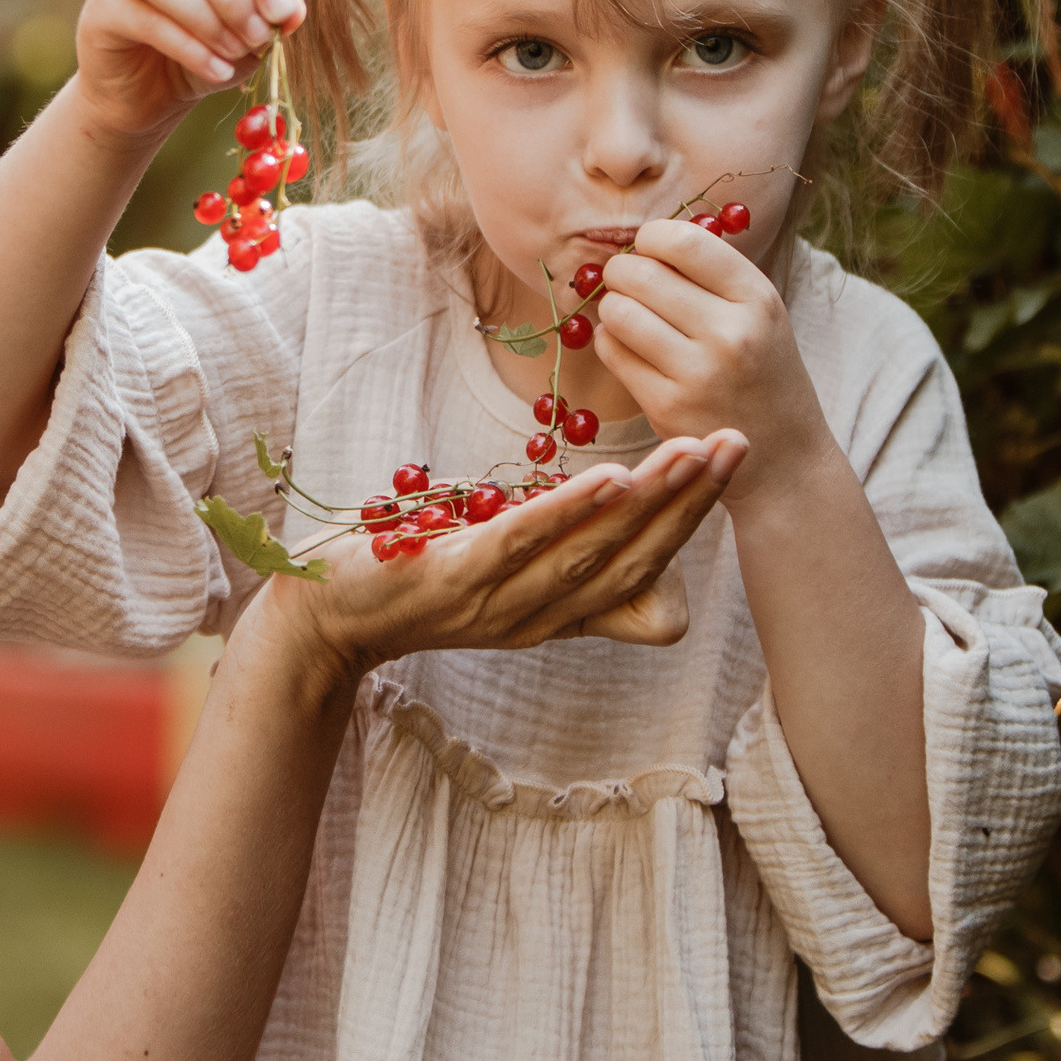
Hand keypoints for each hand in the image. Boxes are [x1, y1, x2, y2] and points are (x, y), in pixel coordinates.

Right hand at [74, 0, 304, 140]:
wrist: (148, 94)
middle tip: (261, 36)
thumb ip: (271, 13)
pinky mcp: (97, 5)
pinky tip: (216, 70)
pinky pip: (144, 18)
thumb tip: (296, 11)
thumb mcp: (247, 29)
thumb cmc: (203, 47)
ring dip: (207, 17)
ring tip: (235, 52)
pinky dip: (187, 46)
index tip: (285, 11)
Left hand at [248, 433, 746, 684]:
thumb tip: (615, 516)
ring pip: (591, 551)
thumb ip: (557, 553)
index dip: (688, 524)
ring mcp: (497, 601)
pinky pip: (522, 544)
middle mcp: (537, 614)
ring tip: (691, 453)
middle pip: (634, 559)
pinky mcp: (453, 578)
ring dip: (649, 502)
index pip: (644, 572)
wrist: (322, 618)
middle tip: (737, 442)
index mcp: (554, 611)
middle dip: (690, 501)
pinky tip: (607, 477)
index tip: (724, 465)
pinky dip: (568, 511)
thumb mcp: (498, 572)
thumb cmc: (411, 580)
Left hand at [592, 220, 823, 507]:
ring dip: (613, 308)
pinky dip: (609, 342)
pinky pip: (611, 350)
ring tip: (630, 317)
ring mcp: (698, 373)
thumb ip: (711, 273)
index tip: (649, 250)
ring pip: (618, 310)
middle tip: (627, 284)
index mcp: (758, 298)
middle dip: (621, 272)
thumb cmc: (762, 371)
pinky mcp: (667, 406)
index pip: (683, 240)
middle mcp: (731, 333)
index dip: (651, 238)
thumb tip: (643, 235)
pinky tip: (629, 348)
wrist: (784, 457)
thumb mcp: (759, 313)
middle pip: (639, 272)